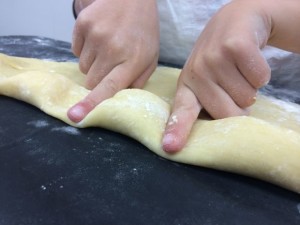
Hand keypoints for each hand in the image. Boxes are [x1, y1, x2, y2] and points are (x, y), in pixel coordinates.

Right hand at [68, 0, 158, 121]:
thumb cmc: (144, 32)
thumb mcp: (150, 59)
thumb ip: (137, 81)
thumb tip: (119, 97)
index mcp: (132, 61)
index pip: (108, 88)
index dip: (91, 104)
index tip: (75, 116)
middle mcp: (112, 49)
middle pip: (91, 81)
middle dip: (98, 80)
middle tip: (109, 67)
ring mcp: (95, 35)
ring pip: (82, 67)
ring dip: (92, 64)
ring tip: (106, 49)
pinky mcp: (83, 23)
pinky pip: (75, 50)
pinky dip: (84, 49)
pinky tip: (98, 39)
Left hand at [162, 0, 272, 151]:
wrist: (235, 22)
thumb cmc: (220, 59)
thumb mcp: (206, 80)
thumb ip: (210, 103)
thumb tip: (228, 124)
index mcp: (187, 86)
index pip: (181, 111)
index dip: (176, 129)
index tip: (171, 147)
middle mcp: (196, 72)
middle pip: (227, 113)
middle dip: (238, 106)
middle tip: (233, 86)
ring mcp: (213, 58)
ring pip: (247, 97)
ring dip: (250, 87)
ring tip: (239, 70)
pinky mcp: (234, 46)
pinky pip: (260, 79)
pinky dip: (261, 73)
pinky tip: (248, 61)